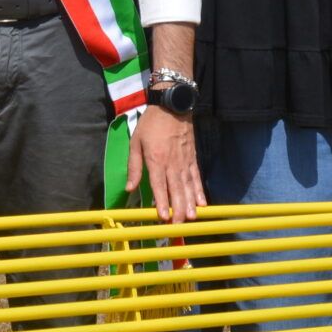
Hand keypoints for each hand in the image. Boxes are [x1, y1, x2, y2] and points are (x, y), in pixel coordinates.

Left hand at [128, 106, 202, 223]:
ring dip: (190, 204)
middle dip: (178, 209)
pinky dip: (200, 191)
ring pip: (188, 187)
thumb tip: (129, 188)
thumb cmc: (151, 124)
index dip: (162, 202)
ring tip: (192, 219)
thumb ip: (134, 167)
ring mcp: (184, 162)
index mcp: (156, 160)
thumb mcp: (135, 143)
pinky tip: (202, 204)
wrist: (172, 106)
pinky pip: (196, 178)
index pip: (159, 185)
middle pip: (176, 190)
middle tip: (179, 225)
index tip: (164, 217)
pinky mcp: (192, 159)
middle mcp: (172, 163)